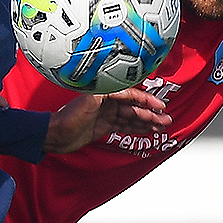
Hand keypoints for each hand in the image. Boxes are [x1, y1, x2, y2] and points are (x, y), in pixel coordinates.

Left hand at [43, 88, 171, 154]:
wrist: (55, 135)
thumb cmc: (68, 118)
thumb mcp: (88, 102)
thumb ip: (105, 92)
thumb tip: (121, 87)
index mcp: (105, 93)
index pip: (131, 94)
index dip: (146, 100)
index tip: (159, 106)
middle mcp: (107, 102)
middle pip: (134, 107)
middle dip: (151, 113)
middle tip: (166, 120)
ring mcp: (106, 114)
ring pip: (132, 117)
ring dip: (147, 121)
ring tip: (162, 127)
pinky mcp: (104, 126)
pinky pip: (125, 126)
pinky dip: (137, 128)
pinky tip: (148, 130)